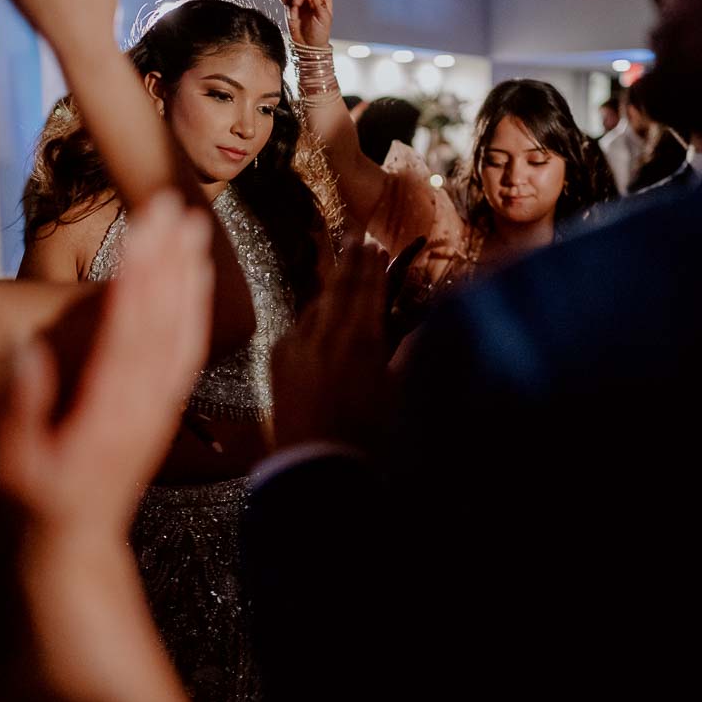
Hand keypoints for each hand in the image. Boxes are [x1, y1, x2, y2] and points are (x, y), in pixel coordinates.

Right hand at [0, 192, 213, 536]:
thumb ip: (20, 410)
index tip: (142, 228)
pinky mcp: (165, 407)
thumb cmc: (37, 505)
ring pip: (183, 329)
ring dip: (188, 275)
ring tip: (192, 224)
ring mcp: (161, 406)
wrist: (76, 545)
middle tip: (172, 203)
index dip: (139, 274)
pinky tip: (194, 278)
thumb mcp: (13, 466)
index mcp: (110, 412)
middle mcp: (146, 404)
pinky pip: (187, 350)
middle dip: (168, 257)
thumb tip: (26, 352)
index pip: (129, 329)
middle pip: (164, 318)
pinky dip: (194, 307)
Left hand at [271, 240, 390, 450]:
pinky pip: (297, 326)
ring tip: (341, 266)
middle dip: (351, 261)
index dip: (373, 267)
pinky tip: (317, 312)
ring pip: (318, 304)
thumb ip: (407, 355)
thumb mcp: (396, 393)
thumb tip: (423, 329)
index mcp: (364, 341)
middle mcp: (329, 335)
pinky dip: (311, 315)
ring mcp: (299, 344)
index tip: (376, 247)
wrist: (315, 463)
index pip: (369, 291)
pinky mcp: (278, 358)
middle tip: (357, 237)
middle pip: (342, 288)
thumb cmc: (365, 436)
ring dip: (331, 284)